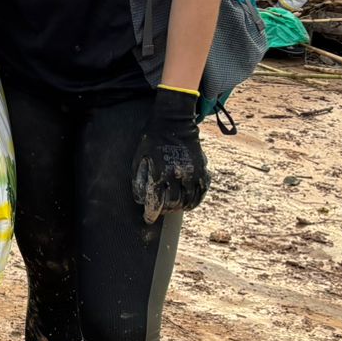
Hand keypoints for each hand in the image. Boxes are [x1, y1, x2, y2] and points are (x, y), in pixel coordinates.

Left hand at [132, 88, 208, 224]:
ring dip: (180, 207)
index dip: (151, 213)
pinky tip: (189, 203)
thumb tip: (139, 198)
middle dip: (166, 210)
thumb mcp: (139, 156)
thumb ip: (139, 178)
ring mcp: (192, 172)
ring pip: (189, 200)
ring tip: (174, 207)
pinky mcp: (202, 169)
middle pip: (174, 203)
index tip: (148, 219)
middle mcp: (178, 174)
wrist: (174, 122)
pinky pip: (202, 191)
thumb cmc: (152, 139)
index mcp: (160, 171)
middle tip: (161, 211)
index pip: (156, 200)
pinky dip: (195, 200)